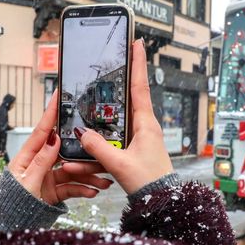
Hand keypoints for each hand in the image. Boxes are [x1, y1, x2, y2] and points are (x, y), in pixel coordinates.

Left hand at [8, 90, 112, 204]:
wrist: (11, 225)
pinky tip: (93, 192)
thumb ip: (41, 162)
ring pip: (72, 171)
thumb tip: (54, 139)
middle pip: (64, 151)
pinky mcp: (54, 191)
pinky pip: (72, 187)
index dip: (51, 111)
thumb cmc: (13, 204)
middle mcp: (39, 163)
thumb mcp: (27, 183)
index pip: (42, 130)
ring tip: (103, 181)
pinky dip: (83, 189)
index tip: (59, 93)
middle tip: (98, 147)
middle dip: (83, 151)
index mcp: (27, 157)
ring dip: (88, 175)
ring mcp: (48, 177)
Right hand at [73, 39, 173, 193]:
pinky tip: (98, 136)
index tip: (137, 43)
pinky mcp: (137, 147)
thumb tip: (82, 133)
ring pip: (122, 117)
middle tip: (118, 58)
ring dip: (111, 110)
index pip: (140, 87)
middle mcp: (146, 126)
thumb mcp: (119, 164)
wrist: (162, 201)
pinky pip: (120, 134)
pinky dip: (109, 132)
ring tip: (102, 106)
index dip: (138, 64)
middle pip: (131, 95)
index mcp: (146, 124)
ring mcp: (143, 136)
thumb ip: (99, 148)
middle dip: (124, 77)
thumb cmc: (149, 183)